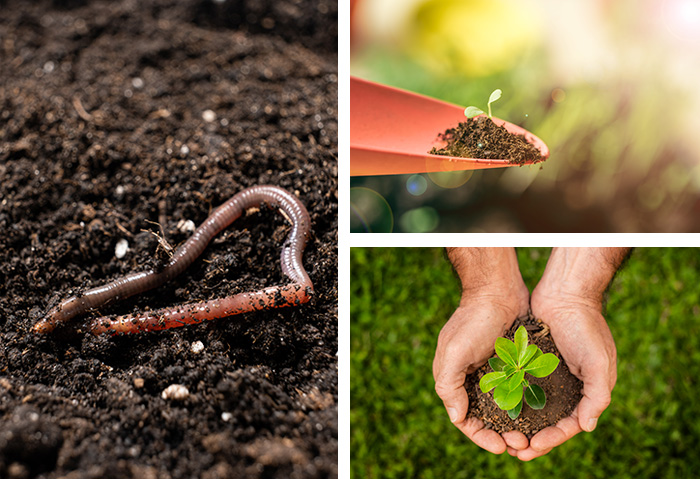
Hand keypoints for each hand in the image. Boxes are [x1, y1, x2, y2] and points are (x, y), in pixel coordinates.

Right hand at [434, 248, 529, 453]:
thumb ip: (449, 384)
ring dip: (518, 425)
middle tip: (522, 444)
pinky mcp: (514, 365)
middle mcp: (474, 380)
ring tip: (534, 436)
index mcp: (455, 379)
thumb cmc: (472, 320)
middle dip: (503, 435)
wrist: (498, 290)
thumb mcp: (454, 352)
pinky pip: (521, 392)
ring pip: (507, 410)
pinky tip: (542, 416)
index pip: (465, 419)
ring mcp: (495, 373)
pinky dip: (528, 407)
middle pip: (487, 419)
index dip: (481, 437)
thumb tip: (456, 417)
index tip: (501, 447)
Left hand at [516, 259, 618, 460]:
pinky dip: (510, 400)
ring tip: (502, 435)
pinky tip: (495, 409)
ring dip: (519, 423)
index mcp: (587, 391)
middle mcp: (567, 387)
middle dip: (533, 438)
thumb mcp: (599, 362)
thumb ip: (597, 395)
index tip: (534, 446)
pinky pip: (519, 386)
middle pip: (548, 422)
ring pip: (531, 408)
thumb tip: (586, 427)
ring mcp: (546, 375)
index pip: (569, 425)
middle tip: (514, 450)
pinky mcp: (529, 362)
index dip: (553, 439)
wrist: (565, 292)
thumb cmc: (586, 326)